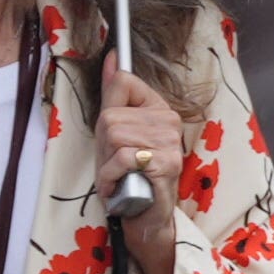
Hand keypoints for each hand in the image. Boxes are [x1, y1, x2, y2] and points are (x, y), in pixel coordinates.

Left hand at [96, 60, 186, 220]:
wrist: (144, 216)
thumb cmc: (128, 176)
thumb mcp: (114, 133)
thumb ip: (114, 96)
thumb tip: (112, 58)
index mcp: (158, 108)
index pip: (123, 82)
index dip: (107, 112)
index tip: (111, 137)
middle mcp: (168, 120)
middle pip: (110, 116)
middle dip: (102, 146)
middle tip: (114, 166)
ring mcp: (170, 141)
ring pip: (114, 135)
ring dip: (106, 164)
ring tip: (117, 176)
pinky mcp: (167, 163)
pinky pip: (123, 158)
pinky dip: (111, 177)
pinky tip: (118, 187)